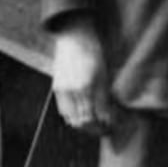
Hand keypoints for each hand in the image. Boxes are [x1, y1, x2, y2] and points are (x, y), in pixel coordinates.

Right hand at [51, 19, 106, 133]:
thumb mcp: (104, 74)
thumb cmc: (93, 53)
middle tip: (104, 127)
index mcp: (87, 87)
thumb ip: (104, 98)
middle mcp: (72, 91)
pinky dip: (72, 116)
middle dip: (94, 128)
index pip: (94, 117)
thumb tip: (108, 118)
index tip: (111, 127)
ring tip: (94, 122)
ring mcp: (62, 90)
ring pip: (71, 119)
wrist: (74, 38)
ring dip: (83, 124)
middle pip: (82, 122)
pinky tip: (82, 113)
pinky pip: (63, 110)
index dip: (103, 126)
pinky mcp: (56, 88)